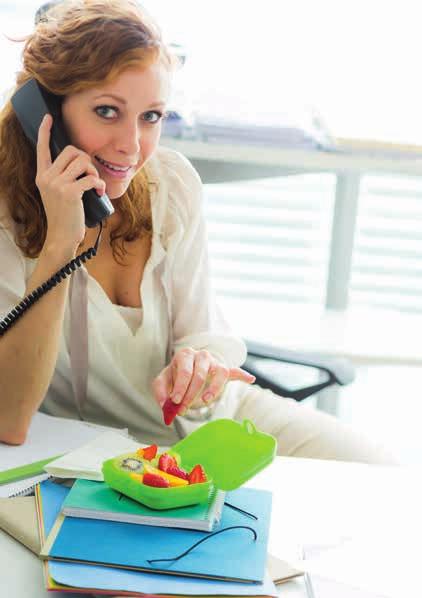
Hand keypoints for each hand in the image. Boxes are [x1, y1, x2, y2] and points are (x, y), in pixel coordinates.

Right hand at [35, 114, 105, 252]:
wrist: (62, 237)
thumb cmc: (65, 216)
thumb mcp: (57, 194)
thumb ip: (63, 178)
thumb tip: (80, 163)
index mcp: (42, 176)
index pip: (41, 148)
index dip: (44, 131)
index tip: (48, 117)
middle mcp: (47, 177)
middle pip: (70, 151)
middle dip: (85, 159)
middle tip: (90, 174)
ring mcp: (57, 184)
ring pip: (82, 162)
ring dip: (93, 171)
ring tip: (94, 184)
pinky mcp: (70, 192)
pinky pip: (90, 178)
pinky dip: (99, 184)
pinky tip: (99, 192)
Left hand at [152, 347, 255, 422]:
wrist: (185, 372)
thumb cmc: (173, 377)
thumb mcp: (162, 382)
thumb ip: (160, 392)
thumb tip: (166, 406)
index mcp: (185, 355)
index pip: (185, 371)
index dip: (180, 387)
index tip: (175, 401)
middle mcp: (201, 355)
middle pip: (199, 375)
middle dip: (190, 395)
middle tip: (182, 409)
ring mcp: (214, 362)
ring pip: (219, 373)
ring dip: (214, 389)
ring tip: (206, 401)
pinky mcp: (223, 370)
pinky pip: (234, 371)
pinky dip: (242, 375)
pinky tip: (250, 379)